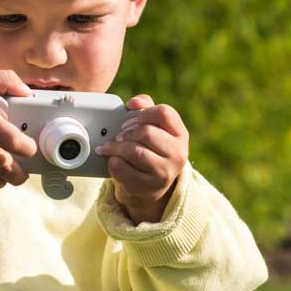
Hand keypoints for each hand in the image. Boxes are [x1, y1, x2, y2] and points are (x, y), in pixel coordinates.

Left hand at [99, 94, 188, 224]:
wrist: (153, 184)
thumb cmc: (152, 149)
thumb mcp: (155, 127)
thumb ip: (146, 108)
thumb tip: (133, 103)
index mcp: (181, 134)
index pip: (164, 113)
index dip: (145, 113)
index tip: (136, 119)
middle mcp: (178, 154)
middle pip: (146, 132)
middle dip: (127, 132)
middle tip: (119, 136)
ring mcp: (164, 172)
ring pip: (133, 151)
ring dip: (116, 147)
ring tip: (110, 147)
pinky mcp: (148, 186)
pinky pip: (121, 168)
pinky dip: (112, 162)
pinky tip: (113, 160)